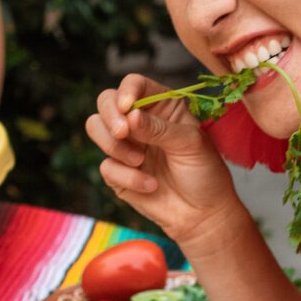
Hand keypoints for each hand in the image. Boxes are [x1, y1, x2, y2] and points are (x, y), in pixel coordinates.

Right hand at [85, 75, 249, 256]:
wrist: (202, 215)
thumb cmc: (204, 174)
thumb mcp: (190, 144)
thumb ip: (159, 128)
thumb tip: (129, 115)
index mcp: (162, 106)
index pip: (134, 84)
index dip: (126, 91)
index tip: (126, 107)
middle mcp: (140, 121)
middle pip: (106, 101)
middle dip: (109, 116)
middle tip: (122, 133)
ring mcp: (126, 146)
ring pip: (95, 128)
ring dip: (115, 146)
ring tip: (140, 162)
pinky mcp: (117, 172)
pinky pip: (106, 166)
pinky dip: (127, 177)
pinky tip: (150, 186)